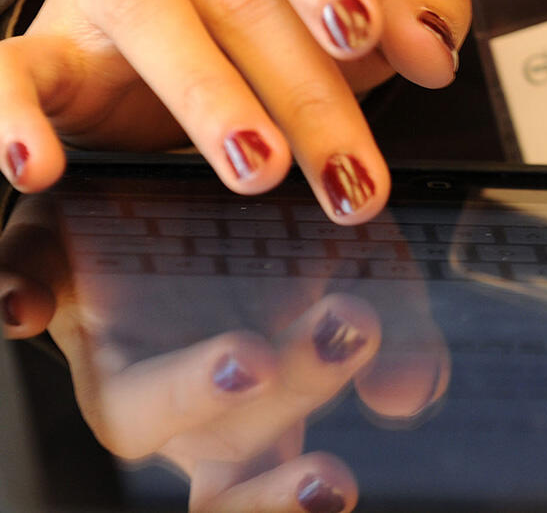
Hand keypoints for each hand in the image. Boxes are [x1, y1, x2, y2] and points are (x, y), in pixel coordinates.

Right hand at [0, 0, 470, 223]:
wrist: (202, 2)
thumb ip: (418, 5)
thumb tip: (432, 48)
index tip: (360, 32)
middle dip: (306, 96)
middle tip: (349, 174)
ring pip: (150, 22)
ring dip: (209, 102)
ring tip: (259, 168)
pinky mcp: (53, 39)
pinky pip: (15, 66)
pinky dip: (14, 114)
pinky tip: (39, 163)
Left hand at [1, 193, 449, 510]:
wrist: (233, 163)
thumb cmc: (299, 246)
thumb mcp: (369, 276)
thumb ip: (401, 337)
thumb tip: (410, 396)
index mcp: (244, 418)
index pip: (246, 492)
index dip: (282, 501)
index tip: (339, 480)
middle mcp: (172, 400)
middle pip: (200, 459)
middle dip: (263, 429)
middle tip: (334, 369)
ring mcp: (112, 344)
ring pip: (124, 404)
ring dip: (186, 390)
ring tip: (254, 355)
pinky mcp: (62, 260)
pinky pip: (22, 282)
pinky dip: (19, 295)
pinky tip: (28, 309)